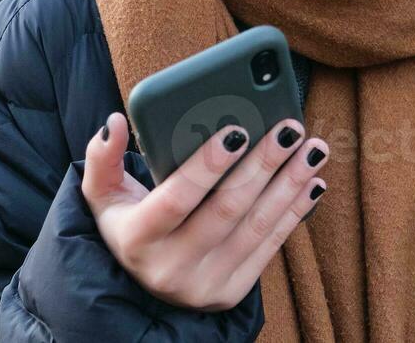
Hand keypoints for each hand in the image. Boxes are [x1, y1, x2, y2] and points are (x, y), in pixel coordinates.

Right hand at [80, 111, 326, 311]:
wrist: (143, 284)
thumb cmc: (128, 223)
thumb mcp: (102, 195)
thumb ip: (102, 157)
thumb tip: (115, 121)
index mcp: (137, 239)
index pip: (176, 200)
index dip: (208, 165)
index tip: (238, 130)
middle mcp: (170, 269)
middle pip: (226, 210)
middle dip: (264, 165)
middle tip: (289, 128)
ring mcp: (205, 285)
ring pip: (255, 227)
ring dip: (289, 185)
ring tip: (312, 150)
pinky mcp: (232, 292)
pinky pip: (270, 247)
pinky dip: (295, 212)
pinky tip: (312, 182)